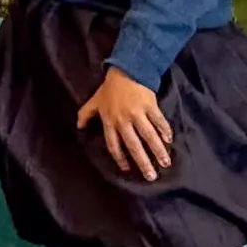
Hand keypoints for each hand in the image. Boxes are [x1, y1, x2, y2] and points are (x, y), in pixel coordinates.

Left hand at [76, 67, 172, 181]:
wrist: (126, 70)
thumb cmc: (109, 89)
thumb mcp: (95, 101)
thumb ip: (85, 114)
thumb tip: (78, 127)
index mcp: (110, 121)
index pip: (114, 144)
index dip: (120, 158)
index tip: (127, 170)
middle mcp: (123, 120)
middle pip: (133, 145)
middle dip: (142, 162)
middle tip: (150, 176)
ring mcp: (137, 113)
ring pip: (148, 136)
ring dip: (157, 150)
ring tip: (165, 163)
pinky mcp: (150, 106)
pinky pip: (158, 121)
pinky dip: (164, 131)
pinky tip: (169, 140)